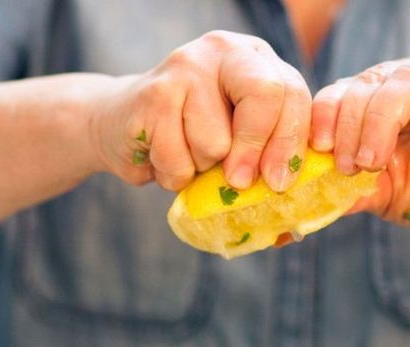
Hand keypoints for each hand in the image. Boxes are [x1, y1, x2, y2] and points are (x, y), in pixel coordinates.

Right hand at [90, 31, 312, 192]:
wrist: (117, 122)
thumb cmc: (188, 136)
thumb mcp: (234, 140)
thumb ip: (266, 165)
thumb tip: (289, 234)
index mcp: (255, 58)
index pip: (291, 93)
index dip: (291, 142)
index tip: (281, 181)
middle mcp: (224, 49)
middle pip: (264, 97)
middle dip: (255, 151)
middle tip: (240, 182)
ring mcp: (185, 66)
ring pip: (216, 142)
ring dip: (202, 168)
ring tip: (187, 155)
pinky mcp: (152, 94)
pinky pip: (178, 160)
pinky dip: (174, 175)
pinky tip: (161, 157)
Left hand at [312, 4, 409, 237]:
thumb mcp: (389, 196)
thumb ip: (356, 193)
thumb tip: (312, 197)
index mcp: (378, 108)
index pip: (341, 97)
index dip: (323, 117)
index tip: (317, 149)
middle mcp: (406, 91)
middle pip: (365, 88)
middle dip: (348, 127)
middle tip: (348, 166)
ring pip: (401, 84)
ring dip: (378, 120)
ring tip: (371, 160)